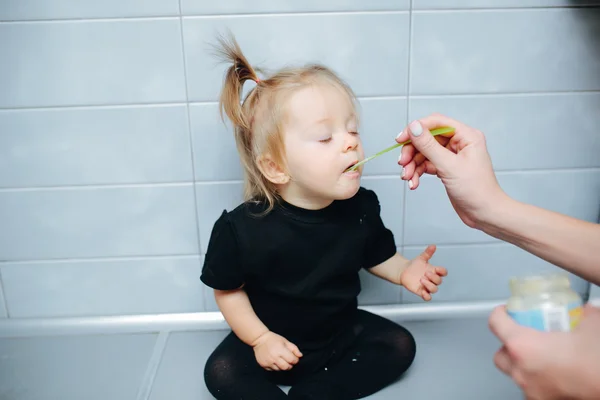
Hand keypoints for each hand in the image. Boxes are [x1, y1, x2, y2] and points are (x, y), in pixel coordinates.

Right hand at [251, 331, 302, 370]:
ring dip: (282, 366)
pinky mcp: (264, 365)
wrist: (259, 339)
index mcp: (280, 350)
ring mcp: (268, 362)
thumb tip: (300, 356)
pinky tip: (275, 361)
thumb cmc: (273, 339)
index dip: (295, 360)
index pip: (292, 360)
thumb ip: (294, 348)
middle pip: (286, 367)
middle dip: (290, 365)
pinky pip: (273, 370)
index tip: (294, 358)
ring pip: (279, 370)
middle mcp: (274, 357)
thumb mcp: (285, 341)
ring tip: (281, 360)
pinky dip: (275, 367)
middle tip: (289, 361)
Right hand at [396, 113, 506, 227]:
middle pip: (427, 138)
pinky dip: (417, 172)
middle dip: (412, 151)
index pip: (436, 123)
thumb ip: (429, 146)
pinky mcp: (446, 168)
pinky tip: (414, 183)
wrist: (484, 213)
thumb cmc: (477, 190)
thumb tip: (414, 127)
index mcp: (466, 136)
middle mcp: (459, 143)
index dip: (416, 129)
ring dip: (412, 164)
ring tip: (408, 177)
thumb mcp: (449, 166)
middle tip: (402, 163)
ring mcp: (452, 156)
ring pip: (424, 153)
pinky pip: (426, 164)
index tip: (401, 139)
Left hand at [400, 244, 446, 300]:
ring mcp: (427, 286)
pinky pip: (428, 297)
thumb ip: (428, 253)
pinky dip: (427, 296)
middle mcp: (432, 279)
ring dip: (429, 285)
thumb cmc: (414, 266)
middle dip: (433, 277)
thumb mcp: (421, 258)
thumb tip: (433, 245)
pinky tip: (423, 292)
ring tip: (421, 280)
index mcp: (434, 271)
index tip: (436, 268)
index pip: (444, 273)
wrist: (404, 271)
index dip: (442, 271)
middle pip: (439, 281)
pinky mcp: (421, 291)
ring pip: (434, 290)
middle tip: (425, 273)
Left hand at [489, 304, 599, 399]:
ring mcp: (530, 390)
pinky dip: (537, 380)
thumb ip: (581, 314)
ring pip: (514, 374)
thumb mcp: (591, 325)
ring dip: (522, 364)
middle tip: (525, 335)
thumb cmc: (597, 362)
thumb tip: (584, 311)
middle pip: (501, 354)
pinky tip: (553, 374)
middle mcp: (521, 370)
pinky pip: (531, 388)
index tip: (506, 311)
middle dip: (509, 344)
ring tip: (542, 356)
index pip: (496, 323)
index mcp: (523, 346)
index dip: (500, 313)